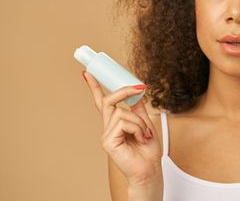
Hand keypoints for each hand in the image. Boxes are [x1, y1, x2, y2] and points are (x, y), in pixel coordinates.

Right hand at [81, 71, 161, 185]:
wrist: (149, 169)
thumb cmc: (147, 151)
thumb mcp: (145, 124)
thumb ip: (138, 109)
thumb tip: (137, 93)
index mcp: (116, 123)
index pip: (102, 102)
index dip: (94, 87)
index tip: (87, 73)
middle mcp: (108, 127)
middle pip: (109, 101)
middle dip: (125, 91)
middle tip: (141, 87)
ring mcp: (106, 134)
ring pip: (122, 112)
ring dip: (140, 122)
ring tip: (145, 135)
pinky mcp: (108, 141)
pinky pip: (123, 122)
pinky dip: (137, 128)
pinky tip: (141, 139)